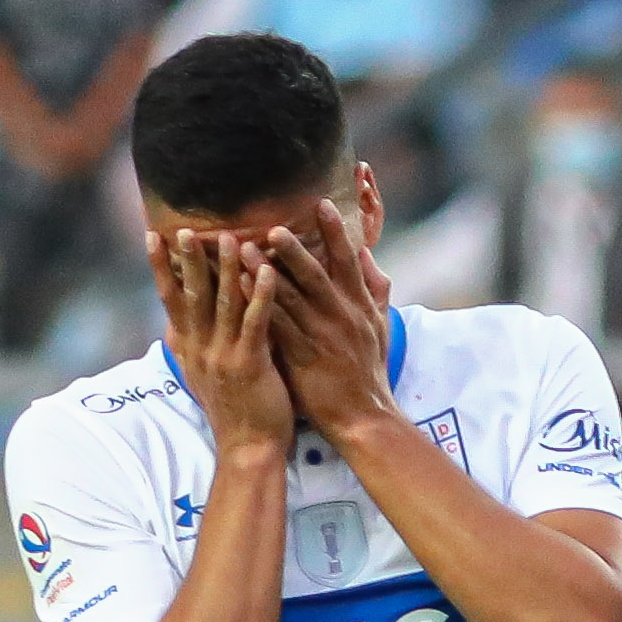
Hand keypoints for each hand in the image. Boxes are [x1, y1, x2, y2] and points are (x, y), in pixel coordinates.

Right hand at [149, 228, 290, 452]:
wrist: (248, 449)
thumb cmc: (233, 409)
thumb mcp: (203, 374)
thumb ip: (193, 344)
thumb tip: (177, 320)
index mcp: (189, 348)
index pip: (170, 299)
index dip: (161, 267)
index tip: (153, 235)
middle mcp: (200, 348)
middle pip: (191, 294)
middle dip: (188, 258)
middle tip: (185, 226)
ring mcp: (223, 355)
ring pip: (223, 302)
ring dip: (226, 267)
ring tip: (229, 235)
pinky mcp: (249, 363)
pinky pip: (255, 322)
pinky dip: (261, 294)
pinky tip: (269, 270)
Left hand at [260, 199, 396, 433]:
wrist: (364, 417)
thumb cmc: (369, 372)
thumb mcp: (380, 326)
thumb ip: (375, 289)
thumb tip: (368, 255)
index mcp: (359, 305)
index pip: (348, 261)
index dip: (335, 232)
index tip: (321, 204)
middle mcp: (341, 315)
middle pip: (316, 274)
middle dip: (294, 249)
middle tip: (272, 226)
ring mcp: (322, 336)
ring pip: (291, 297)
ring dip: (265, 272)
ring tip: (243, 249)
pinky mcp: (304, 357)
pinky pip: (277, 326)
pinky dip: (258, 306)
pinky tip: (240, 289)